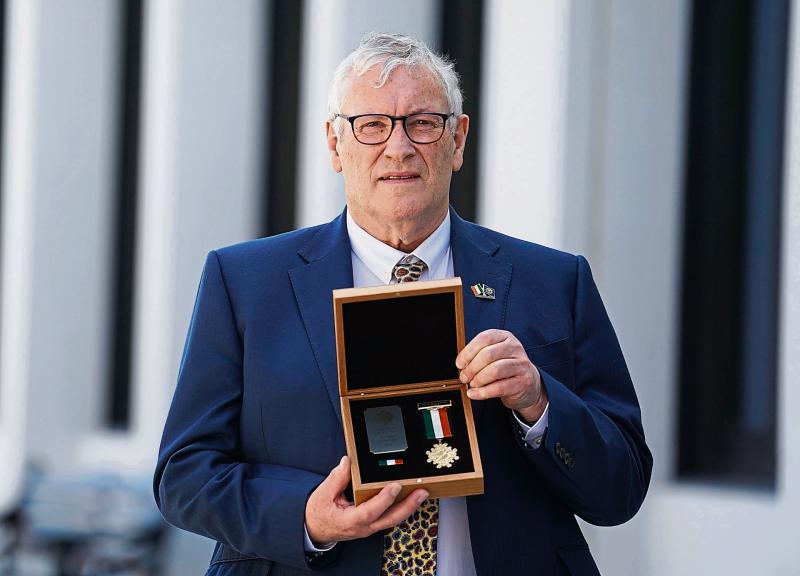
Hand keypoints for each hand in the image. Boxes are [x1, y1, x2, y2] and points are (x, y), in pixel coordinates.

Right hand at [304, 456, 428, 545]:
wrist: (315, 529)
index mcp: (349, 520)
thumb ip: (336, 478)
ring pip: (392, 519)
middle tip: (421, 492)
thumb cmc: (318, 513)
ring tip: (421, 493)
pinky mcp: (372, 524)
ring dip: (408, 507)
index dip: (384, 499)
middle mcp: (363, 527)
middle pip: (389, 519)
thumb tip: (348, 461)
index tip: (395, 486)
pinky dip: (402, 508)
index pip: (370, 511)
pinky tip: (410, 498)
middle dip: (408, 506)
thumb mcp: (323, 494)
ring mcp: (369, 527)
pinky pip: (389, 517)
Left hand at [455, 329, 547, 421]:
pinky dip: (483, 392)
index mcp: (505, 337)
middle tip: (464, 377)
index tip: (459, 363)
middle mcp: (515, 348)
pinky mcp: (523, 382)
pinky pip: (499, 387)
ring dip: (478, 380)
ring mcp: (521, 365)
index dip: (468, 351)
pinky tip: (475, 393)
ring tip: (472, 385)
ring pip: (494, 370)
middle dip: (471, 368)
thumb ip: (479, 355)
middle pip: (488, 355)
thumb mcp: (495, 355)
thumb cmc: (506, 368)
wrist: (529, 385)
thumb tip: (461, 364)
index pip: (484, 338)